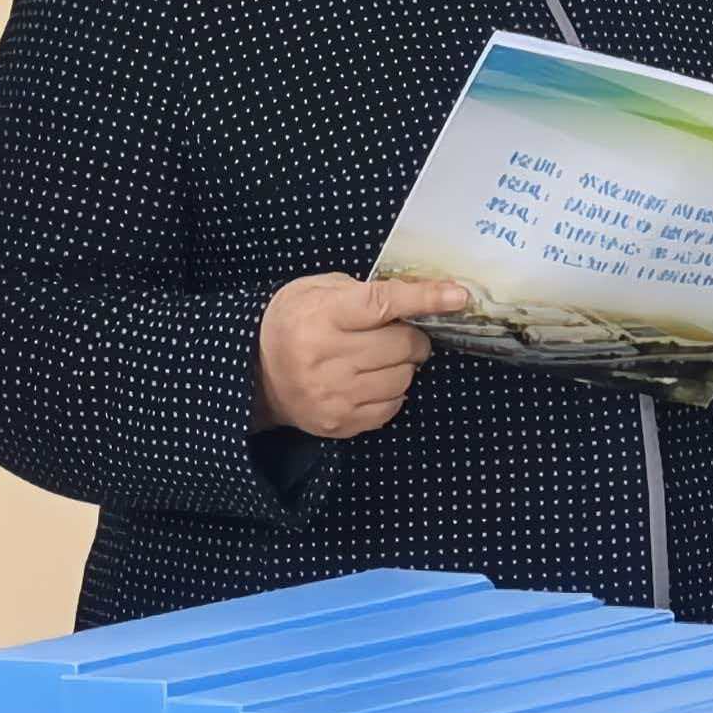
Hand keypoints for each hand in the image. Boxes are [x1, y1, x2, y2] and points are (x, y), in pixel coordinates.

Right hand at [258, 275, 458, 438]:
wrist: (254, 373)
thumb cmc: (292, 321)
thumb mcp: (316, 290)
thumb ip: (363, 290)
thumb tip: (418, 296)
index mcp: (321, 316)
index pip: (383, 304)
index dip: (425, 299)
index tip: (458, 295)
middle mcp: (326, 357)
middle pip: (401, 345)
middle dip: (412, 336)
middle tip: (400, 333)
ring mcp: (333, 395)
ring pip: (402, 378)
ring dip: (402, 365)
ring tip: (379, 358)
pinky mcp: (339, 422)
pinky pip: (391, 406)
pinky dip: (390, 391)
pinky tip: (370, 381)